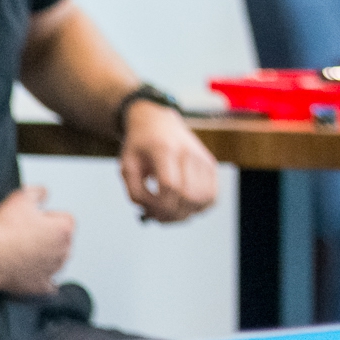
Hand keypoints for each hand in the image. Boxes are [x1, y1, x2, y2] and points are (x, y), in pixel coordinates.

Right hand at [0, 187, 73, 297]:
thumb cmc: (4, 232)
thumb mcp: (21, 198)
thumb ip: (38, 192)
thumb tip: (43, 193)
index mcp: (64, 230)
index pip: (64, 219)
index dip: (47, 217)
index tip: (34, 219)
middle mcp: (64, 252)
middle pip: (62, 241)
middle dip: (48, 237)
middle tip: (25, 235)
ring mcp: (52, 271)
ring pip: (56, 262)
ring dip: (45, 257)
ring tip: (23, 253)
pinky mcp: (39, 287)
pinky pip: (48, 286)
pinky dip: (43, 282)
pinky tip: (36, 277)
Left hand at [119, 101, 218, 222]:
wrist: (158, 122)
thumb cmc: (140, 146)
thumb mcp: (126, 167)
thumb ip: (135, 192)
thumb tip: (152, 212)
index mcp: (164, 150)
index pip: (170, 186)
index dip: (159, 206)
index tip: (147, 210)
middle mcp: (188, 153)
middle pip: (189, 195)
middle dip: (172, 214)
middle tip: (157, 217)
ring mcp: (203, 158)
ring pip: (204, 199)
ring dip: (185, 214)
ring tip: (169, 212)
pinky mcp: (211, 164)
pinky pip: (212, 196)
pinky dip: (200, 208)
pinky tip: (184, 206)